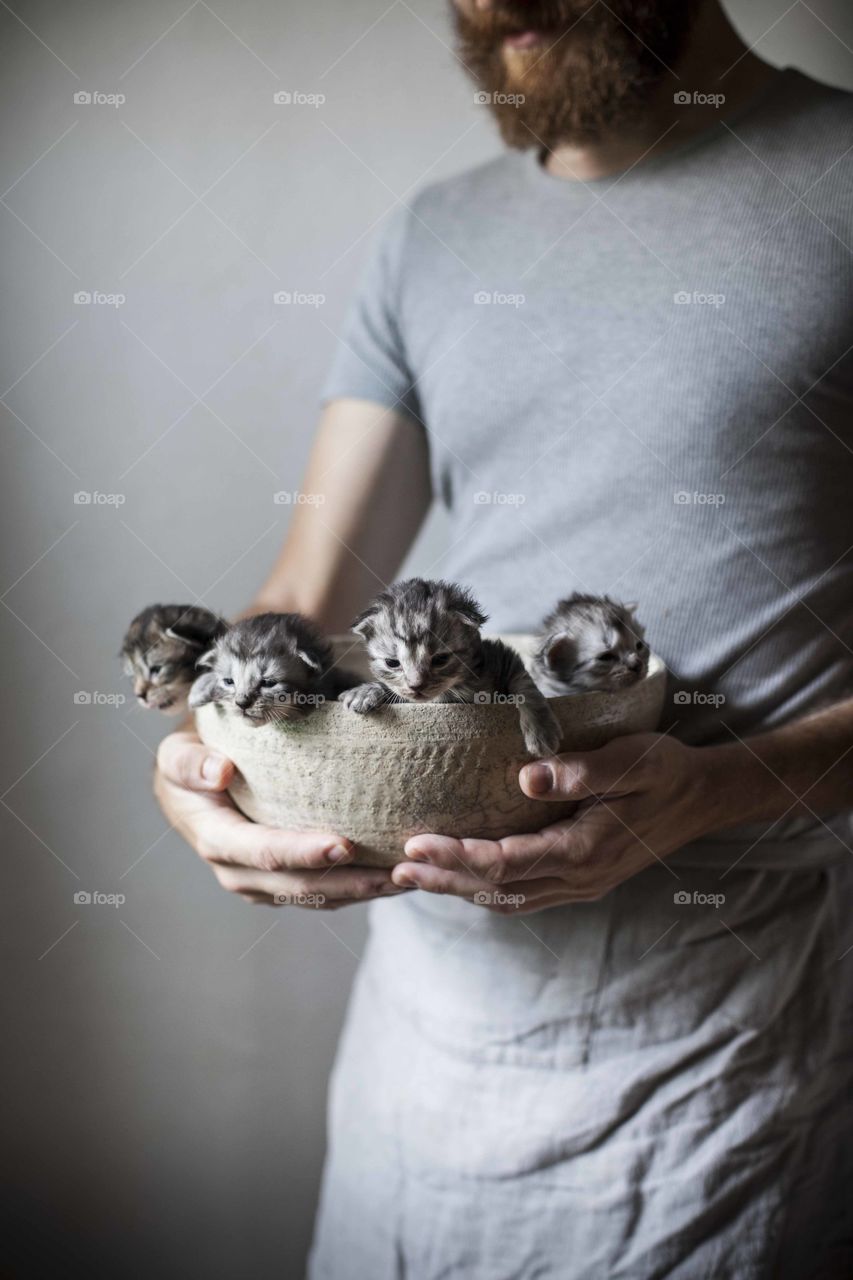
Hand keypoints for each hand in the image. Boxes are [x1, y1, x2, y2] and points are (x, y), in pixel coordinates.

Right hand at [154, 729, 403, 906]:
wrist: (186, 786)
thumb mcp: (177, 753)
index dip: (304, 853)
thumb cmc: (189, 761)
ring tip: (408, 879)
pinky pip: (322, 894)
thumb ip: (192, 762)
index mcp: (216, 839)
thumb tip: (219, 771)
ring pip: (316, 897)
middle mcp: (238, 872)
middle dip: (350, 882)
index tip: (345, 844)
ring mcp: (261, 883)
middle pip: (299, 885)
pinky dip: (357, 889)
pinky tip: (393, 879)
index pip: (264, 851)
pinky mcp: (280, 883)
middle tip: (396, 872)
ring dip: (362, 892)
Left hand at [390, 733, 720, 911]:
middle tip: (396, 867)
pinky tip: (462, 876)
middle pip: (497, 888)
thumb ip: (581, 770)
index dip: (457, 856)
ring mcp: (581, 885)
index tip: (416, 842)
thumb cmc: (665, 770)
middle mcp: (579, 876)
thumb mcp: (632, 759)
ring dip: (459, 888)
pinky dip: (486, 889)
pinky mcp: (580, 880)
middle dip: (443, 878)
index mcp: (586, 848)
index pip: (507, 861)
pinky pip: (523, 895)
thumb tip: (526, 778)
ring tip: (415, 873)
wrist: (703, 798)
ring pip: (507, 898)